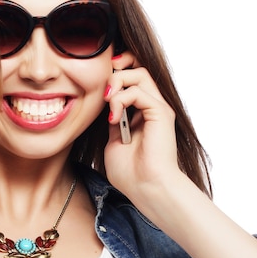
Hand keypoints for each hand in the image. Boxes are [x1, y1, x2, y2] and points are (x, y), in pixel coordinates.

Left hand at [103, 52, 180, 201]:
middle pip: (136, 69)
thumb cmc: (130, 173)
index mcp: (140, 113)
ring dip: (117, 84)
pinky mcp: (161, 113)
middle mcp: (151, 107)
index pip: (131, 79)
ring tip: (108, 104)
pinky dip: (121, 100)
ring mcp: (157, 109)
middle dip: (115, 72)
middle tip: (102, 92)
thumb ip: (111, 122)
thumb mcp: (112, 141)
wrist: (146, 188)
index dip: (115, 73)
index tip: (96, 81)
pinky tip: (113, 119)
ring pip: (139, 74)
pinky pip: (139, 92)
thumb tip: (102, 107)